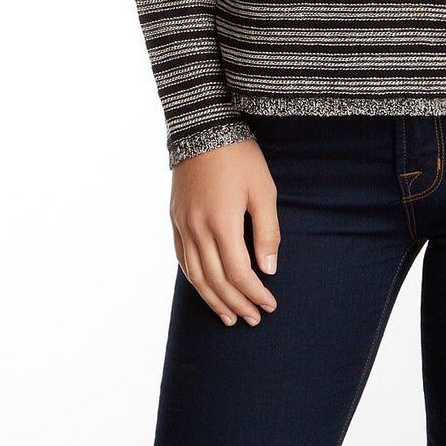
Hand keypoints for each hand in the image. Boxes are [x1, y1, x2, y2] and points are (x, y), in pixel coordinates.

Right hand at [170, 138, 281, 326]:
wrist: (203, 127)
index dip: (254, 293)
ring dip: (214, 299)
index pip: (239, 273)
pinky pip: (182, 259)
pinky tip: (206, 288)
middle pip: (216, 280)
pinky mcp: (175, 219)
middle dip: (237, 303)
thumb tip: (269, 269)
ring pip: (196, 275)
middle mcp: (197, 229)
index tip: (269, 305)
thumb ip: (267, 231)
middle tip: (253, 319)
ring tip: (230, 316)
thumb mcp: (263, 189)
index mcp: (222, 222)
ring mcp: (183, 225)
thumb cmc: (239, 156)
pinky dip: (195, 279)